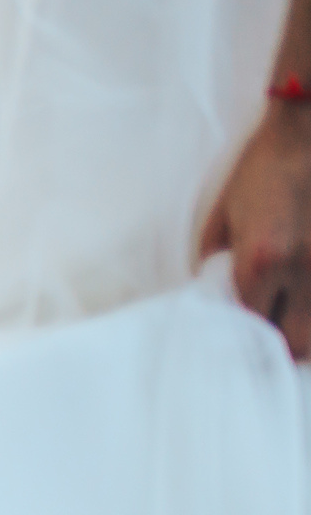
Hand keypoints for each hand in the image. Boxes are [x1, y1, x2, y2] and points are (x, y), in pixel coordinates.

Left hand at [202, 104, 310, 357]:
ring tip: (295, 322)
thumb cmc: (265, 168)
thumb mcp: (224, 215)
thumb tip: (213, 297)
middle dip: (285, 347)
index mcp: (262, 263)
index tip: (242, 342)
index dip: (247, 338)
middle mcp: (305, 271)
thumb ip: (216, 262)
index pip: (253, 327)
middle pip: (299, 342)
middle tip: (273, 339)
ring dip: (310, 332)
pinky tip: (310, 300)